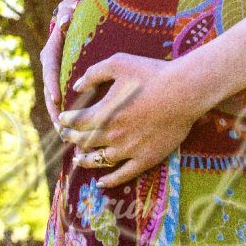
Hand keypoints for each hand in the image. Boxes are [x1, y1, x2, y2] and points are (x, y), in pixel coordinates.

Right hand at [40, 0, 79, 130]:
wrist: (75, 19)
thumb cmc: (74, 14)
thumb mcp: (70, 9)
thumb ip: (67, 12)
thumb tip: (64, 21)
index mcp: (51, 51)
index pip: (50, 68)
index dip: (52, 84)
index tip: (57, 99)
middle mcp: (50, 66)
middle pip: (49, 90)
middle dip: (54, 109)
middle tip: (61, 126)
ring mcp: (56, 77)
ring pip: (54, 100)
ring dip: (59, 117)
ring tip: (66, 135)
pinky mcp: (64, 83)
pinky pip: (64, 100)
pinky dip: (67, 115)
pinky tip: (74, 131)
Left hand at [57, 53, 198, 188]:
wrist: (183, 91)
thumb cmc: (151, 74)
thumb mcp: (119, 63)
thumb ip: (95, 73)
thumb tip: (77, 85)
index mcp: (104, 113)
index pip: (76, 122)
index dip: (66, 121)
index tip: (61, 119)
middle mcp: (112, 135)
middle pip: (84, 142)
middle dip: (71, 139)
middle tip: (65, 136)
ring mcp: (128, 150)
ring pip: (99, 161)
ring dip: (85, 160)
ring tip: (78, 159)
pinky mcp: (145, 158)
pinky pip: (123, 175)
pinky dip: (109, 180)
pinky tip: (101, 182)